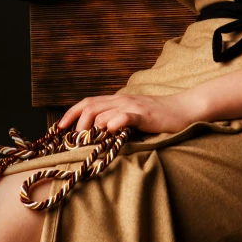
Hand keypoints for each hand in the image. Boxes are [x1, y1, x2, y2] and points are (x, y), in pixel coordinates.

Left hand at [57, 91, 199, 135]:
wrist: (183, 109)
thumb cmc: (158, 117)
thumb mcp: (133, 117)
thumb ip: (117, 121)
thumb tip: (96, 134)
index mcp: (117, 100)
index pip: (87, 102)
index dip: (70, 114)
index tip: (58, 128)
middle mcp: (121, 100)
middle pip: (90, 106)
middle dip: (76, 123)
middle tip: (72, 141)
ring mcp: (133, 106)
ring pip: (104, 111)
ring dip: (91, 126)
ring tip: (85, 141)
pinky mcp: (146, 115)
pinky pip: (126, 116)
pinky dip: (114, 122)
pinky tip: (108, 130)